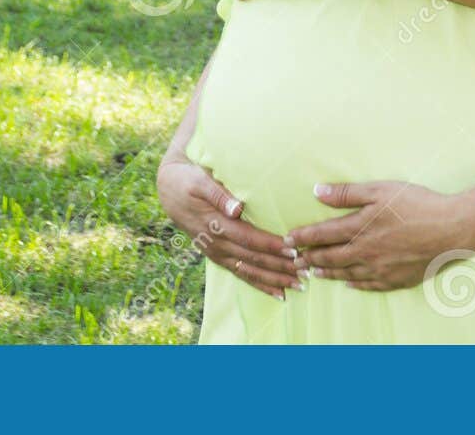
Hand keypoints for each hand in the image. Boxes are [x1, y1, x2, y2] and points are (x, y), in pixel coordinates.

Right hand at [156, 154, 304, 298]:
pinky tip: (278, 293)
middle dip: (280, 267)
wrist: (168, 191)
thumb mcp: (199, 181)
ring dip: (275, 280)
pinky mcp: (218, 257)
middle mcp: (217, 244)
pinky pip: (241, 274)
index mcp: (216, 224)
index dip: (271, 245)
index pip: (249, 238)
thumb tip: (237, 208)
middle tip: (305, 272)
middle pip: (253, 259)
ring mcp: (217, 253)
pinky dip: (260, 284)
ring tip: (299, 286)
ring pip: (250, 271)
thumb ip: (218, 194)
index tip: (294, 250)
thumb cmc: (188, 181)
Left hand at [283, 181, 474, 291]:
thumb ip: (347, 193)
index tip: (287, 241)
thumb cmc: (418, 204)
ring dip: (328, 273)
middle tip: (294, 261)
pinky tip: (348, 284)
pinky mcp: (398, 279)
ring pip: (347, 274)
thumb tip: (317, 192)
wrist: (453, 228)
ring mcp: (382, 269)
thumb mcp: (381, 190)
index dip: (302, 238)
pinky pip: (369, 286)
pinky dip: (354, 284)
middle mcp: (366, 253)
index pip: (322, 235)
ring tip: (314, 273)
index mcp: (360, 228)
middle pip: (331, 258)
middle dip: (310, 259)